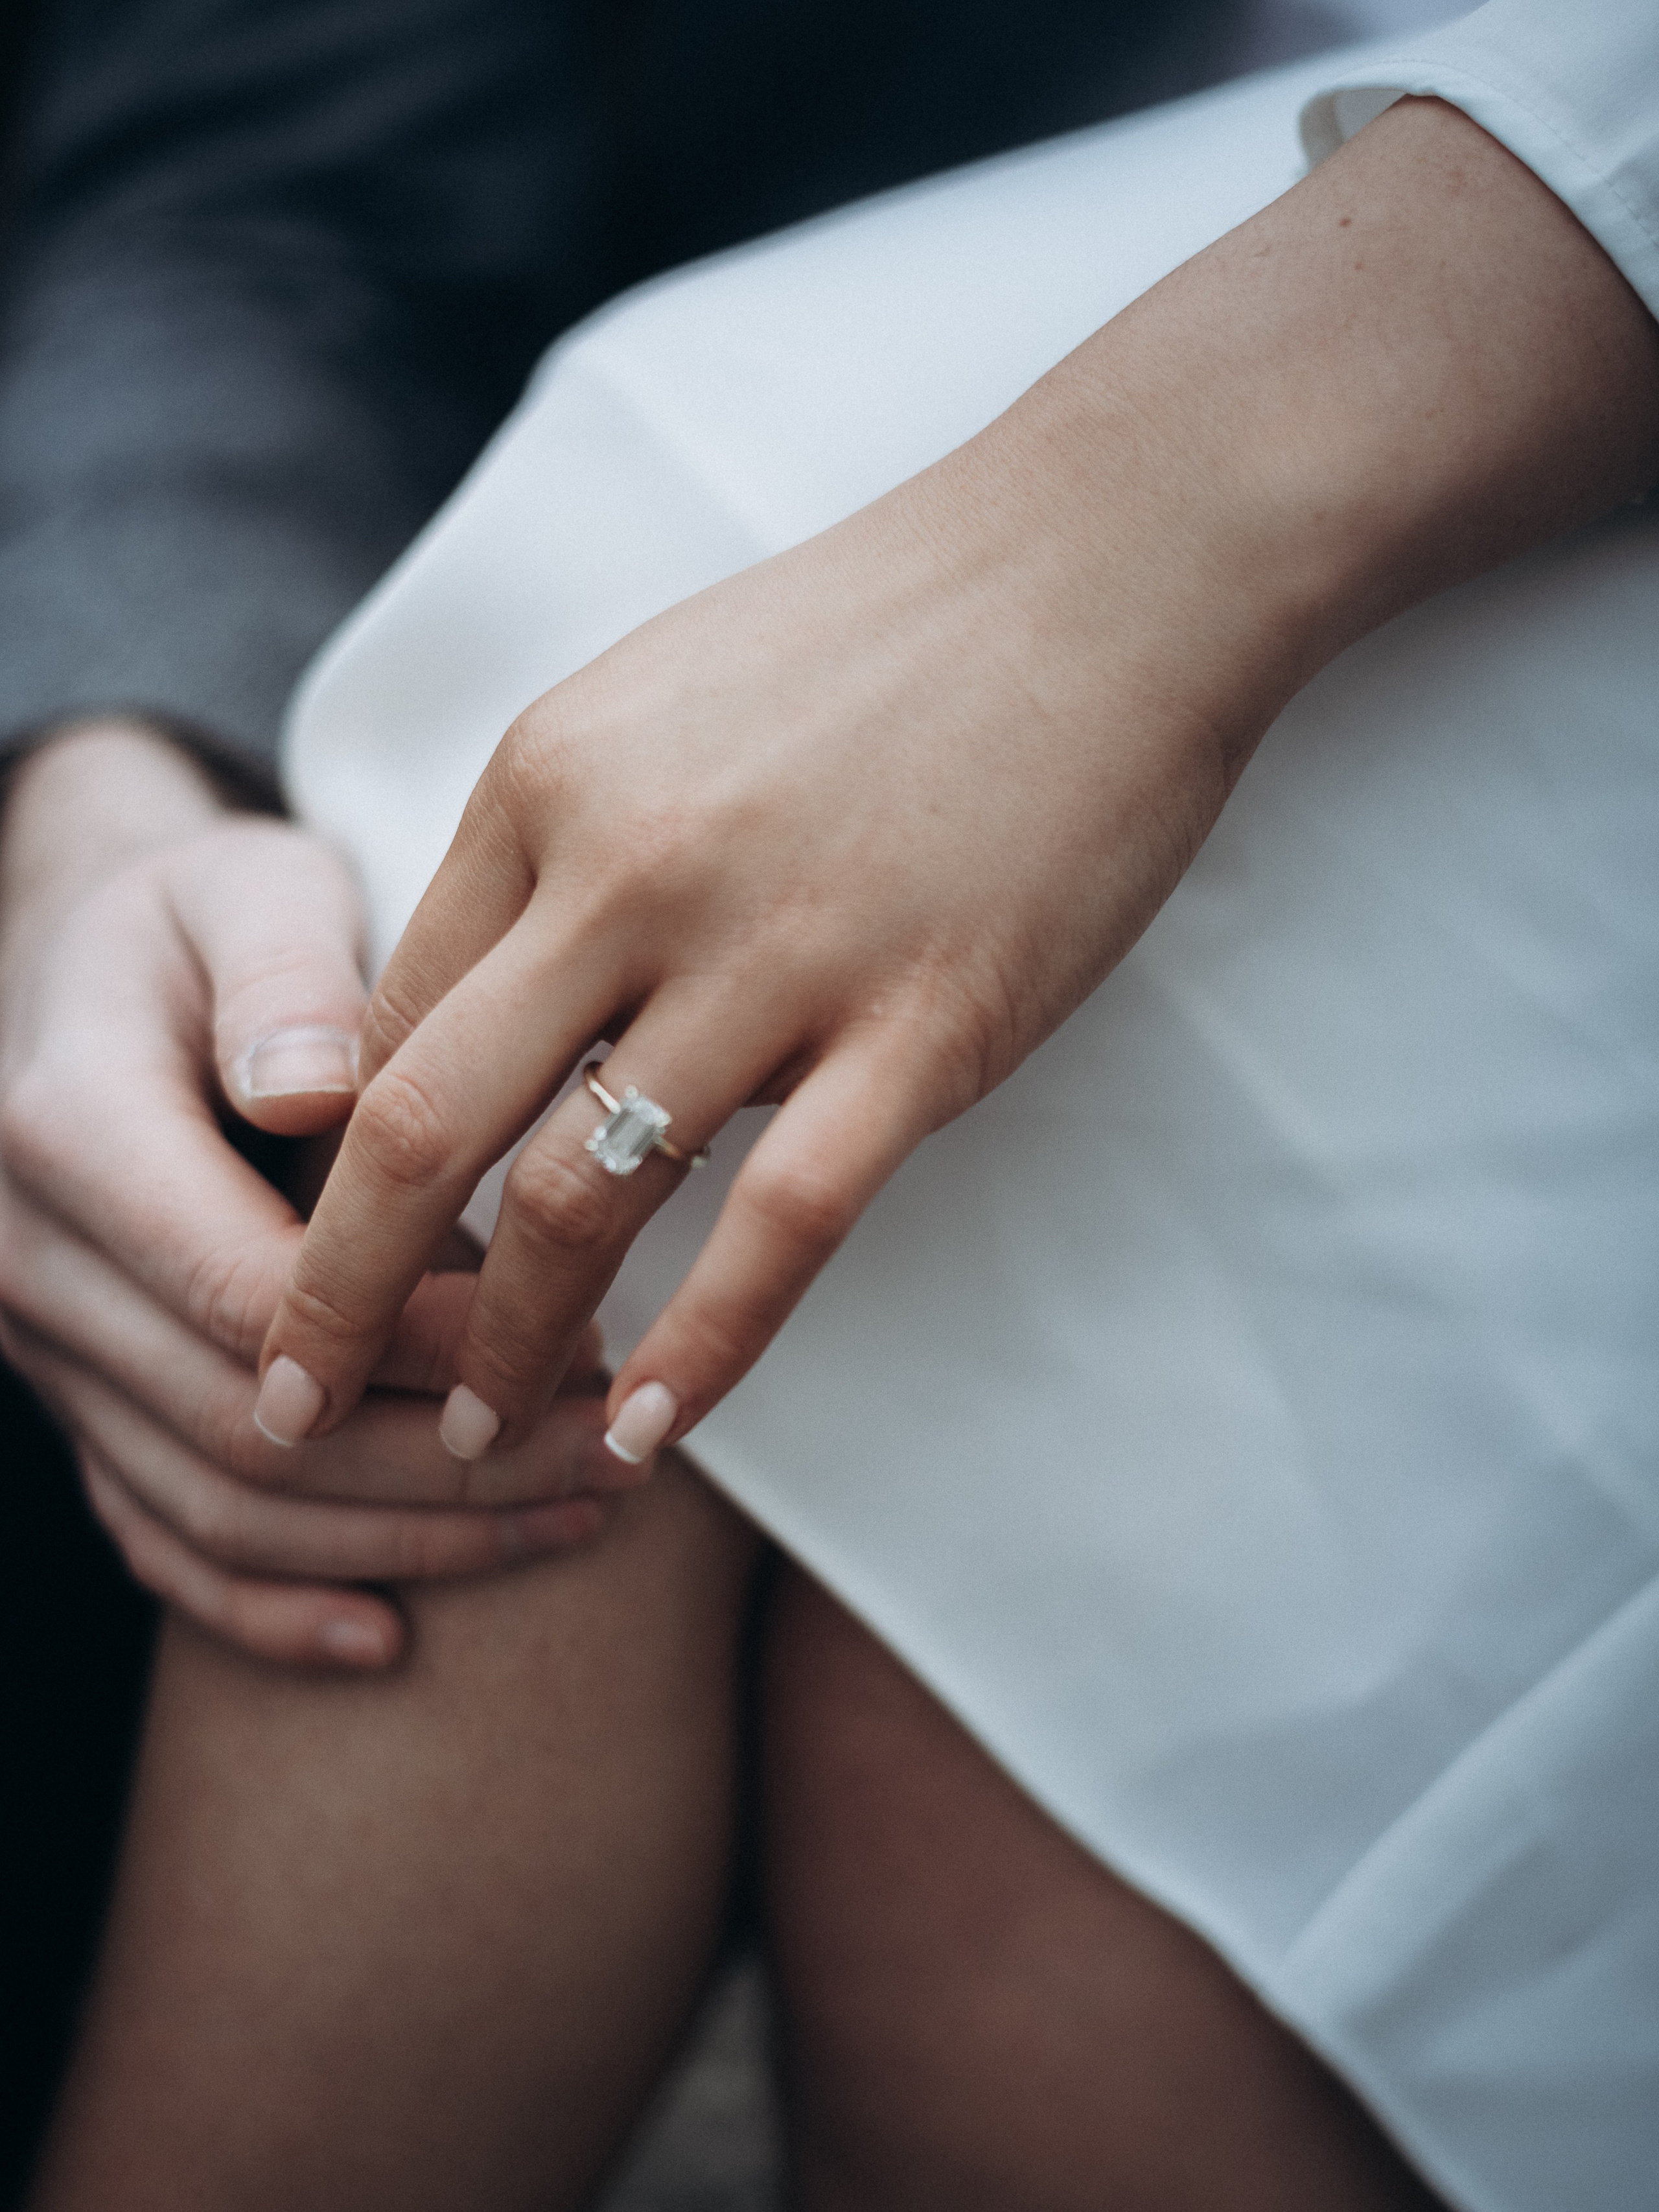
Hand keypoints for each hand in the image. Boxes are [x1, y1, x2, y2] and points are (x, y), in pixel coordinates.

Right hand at [0, 725, 636, 1669]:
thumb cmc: (203, 918)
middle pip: (246, 1425)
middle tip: (616, 1455)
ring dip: (403, 1538)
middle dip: (446, 1464)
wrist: (95, 972)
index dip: (417, 1338)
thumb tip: (315, 1089)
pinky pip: (160, 1537)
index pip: (250, 1286)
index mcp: (72, 1136)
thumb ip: (282, 976)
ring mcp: (53, 1353)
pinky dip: (271, 1604)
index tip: (575, 1338)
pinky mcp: (86, 1404)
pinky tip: (391, 1638)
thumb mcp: (243, 889)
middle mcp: (37, 1266)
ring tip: (574, 1521)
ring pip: (219, 1505)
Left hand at [259, 100, 1658, 1462]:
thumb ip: (559, 850)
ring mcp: (781, 952)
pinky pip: (783, 1226)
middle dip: (332, 1294)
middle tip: (282, 1404)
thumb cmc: (882, 638)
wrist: (1111, 563)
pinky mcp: (925, 1024)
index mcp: (546, 780)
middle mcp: (630, 869)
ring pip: (588, 1199)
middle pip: (423, 1126)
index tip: (330, 1261)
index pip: (391, 1017)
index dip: (336, 1167)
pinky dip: (702, 1351)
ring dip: (507, 1349)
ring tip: (468, 1444)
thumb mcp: (660, 700)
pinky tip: (642, 1435)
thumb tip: (493, 1015)